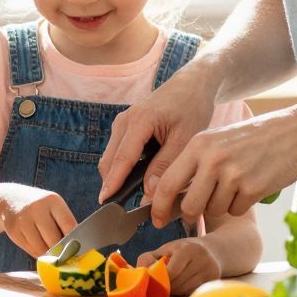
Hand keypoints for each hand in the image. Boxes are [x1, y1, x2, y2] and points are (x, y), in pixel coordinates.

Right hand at [1, 185, 78, 256]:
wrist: (11, 199)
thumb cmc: (40, 207)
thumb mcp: (53, 206)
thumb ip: (64, 224)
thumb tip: (75, 249)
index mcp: (52, 200)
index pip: (69, 225)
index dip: (74, 241)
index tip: (78, 251)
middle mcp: (37, 208)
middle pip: (55, 240)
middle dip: (61, 251)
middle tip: (65, 257)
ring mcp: (23, 220)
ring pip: (42, 249)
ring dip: (49, 256)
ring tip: (53, 255)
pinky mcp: (14, 232)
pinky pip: (31, 250)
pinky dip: (38, 254)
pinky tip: (40, 249)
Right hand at [97, 59, 222, 204]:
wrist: (191, 86)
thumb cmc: (191, 108)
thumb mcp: (184, 139)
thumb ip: (165, 165)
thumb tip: (148, 192)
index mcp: (139, 121)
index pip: (121, 159)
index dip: (113, 183)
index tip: (105, 203)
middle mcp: (124, 121)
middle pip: (109, 161)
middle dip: (113, 185)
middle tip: (123, 210)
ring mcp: (122, 123)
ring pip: (111, 158)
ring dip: (118, 178)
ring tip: (132, 199)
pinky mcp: (125, 128)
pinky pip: (118, 153)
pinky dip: (123, 169)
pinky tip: (137, 181)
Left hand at [138, 236, 222, 295]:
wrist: (213, 251)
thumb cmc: (183, 250)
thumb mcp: (166, 248)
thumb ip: (149, 258)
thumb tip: (137, 272)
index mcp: (188, 249)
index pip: (171, 272)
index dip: (160, 278)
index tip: (153, 279)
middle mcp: (202, 260)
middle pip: (177, 283)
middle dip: (164, 285)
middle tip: (158, 283)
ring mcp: (209, 272)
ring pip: (183, 290)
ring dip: (173, 290)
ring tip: (169, 283)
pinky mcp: (212, 281)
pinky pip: (191, 292)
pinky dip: (182, 291)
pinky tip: (181, 284)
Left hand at [145, 105, 296, 225]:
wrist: (293, 133)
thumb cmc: (251, 139)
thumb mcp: (216, 141)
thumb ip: (193, 165)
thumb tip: (169, 198)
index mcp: (198, 145)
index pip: (167, 183)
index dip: (158, 207)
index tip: (157, 219)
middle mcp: (212, 160)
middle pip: (189, 206)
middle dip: (191, 215)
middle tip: (198, 212)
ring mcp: (233, 174)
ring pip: (213, 210)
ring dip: (221, 206)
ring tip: (234, 185)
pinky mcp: (253, 188)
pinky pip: (235, 210)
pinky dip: (240, 205)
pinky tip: (250, 185)